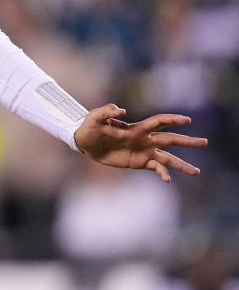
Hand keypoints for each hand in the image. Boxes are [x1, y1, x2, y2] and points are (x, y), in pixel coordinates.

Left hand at [73, 104, 207, 181]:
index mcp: (137, 128)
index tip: (188, 120)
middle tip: (204, 142)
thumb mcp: (94, 117)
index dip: (173, 120)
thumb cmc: (89, 127)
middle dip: (187, 141)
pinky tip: (167, 179)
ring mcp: (143, 151)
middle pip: (170, 139)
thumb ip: (107, 111)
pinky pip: (155, 168)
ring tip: (196, 172)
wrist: (83, 143)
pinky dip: (163, 173)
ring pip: (167, 158)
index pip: (159, 122)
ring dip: (181, 164)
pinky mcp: (138, 162)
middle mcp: (144, 139)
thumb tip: (123, 110)